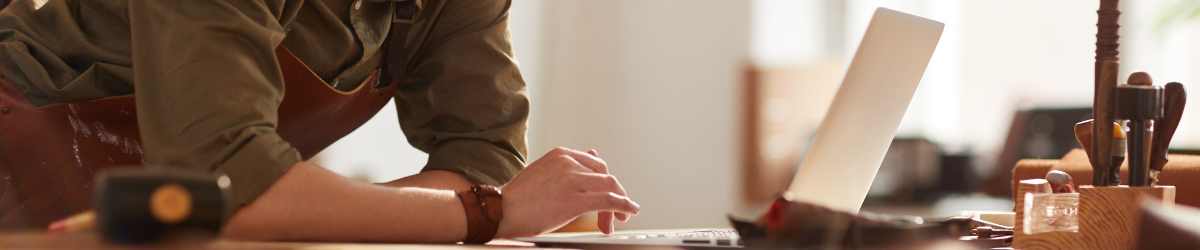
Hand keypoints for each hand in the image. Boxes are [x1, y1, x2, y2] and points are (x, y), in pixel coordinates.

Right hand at [497, 147, 639, 237]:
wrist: (500, 210)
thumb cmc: (518, 198)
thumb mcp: (545, 172)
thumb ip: (569, 166)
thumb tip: (593, 154)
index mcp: (561, 154)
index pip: (595, 164)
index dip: (605, 182)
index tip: (608, 194)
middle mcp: (569, 163)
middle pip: (605, 175)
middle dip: (614, 194)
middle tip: (615, 212)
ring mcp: (573, 180)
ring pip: (610, 187)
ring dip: (619, 204)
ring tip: (620, 217)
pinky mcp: (576, 200)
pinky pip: (609, 200)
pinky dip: (623, 206)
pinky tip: (628, 212)